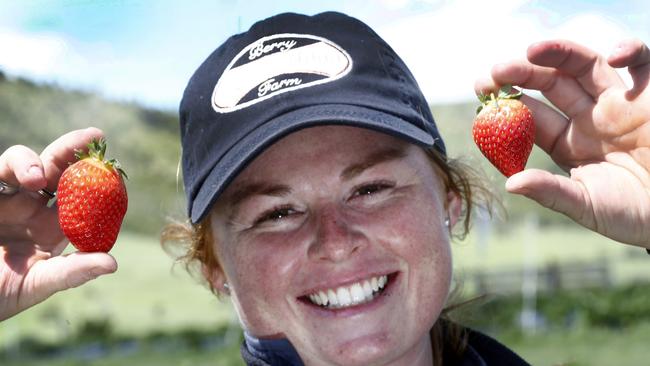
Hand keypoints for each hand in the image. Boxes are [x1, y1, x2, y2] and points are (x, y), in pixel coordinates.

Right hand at [0, 128, 116, 319]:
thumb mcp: (36, 286)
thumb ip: (71, 273)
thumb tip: (112, 263)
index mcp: (52, 225)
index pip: (81, 194)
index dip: (97, 177)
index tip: (114, 165)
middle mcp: (30, 207)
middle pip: (55, 168)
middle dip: (72, 149)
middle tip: (92, 136)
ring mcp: (4, 200)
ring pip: (19, 163)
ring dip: (30, 162)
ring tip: (36, 177)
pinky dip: (4, 170)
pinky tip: (19, 178)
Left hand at [476, 39, 649, 247]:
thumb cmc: (632, 214)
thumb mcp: (587, 205)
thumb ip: (551, 192)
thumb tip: (510, 183)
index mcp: (568, 142)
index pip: (533, 117)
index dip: (508, 104)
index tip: (482, 95)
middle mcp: (589, 117)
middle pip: (551, 84)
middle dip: (523, 73)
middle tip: (494, 72)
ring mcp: (619, 103)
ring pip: (585, 66)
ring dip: (559, 54)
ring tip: (531, 51)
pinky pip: (642, 64)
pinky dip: (630, 51)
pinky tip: (612, 56)